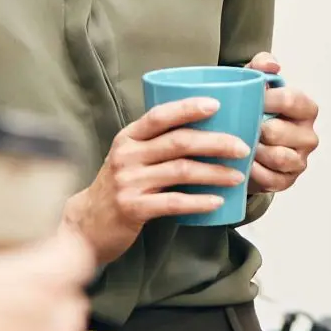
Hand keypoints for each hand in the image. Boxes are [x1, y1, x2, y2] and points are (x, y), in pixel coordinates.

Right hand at [63, 98, 250, 266]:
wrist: (87, 225)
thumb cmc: (119, 187)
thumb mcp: (130, 158)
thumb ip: (157, 144)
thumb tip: (207, 131)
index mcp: (128, 138)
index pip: (160, 116)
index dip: (188, 108)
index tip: (216, 105)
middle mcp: (127, 156)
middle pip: (178, 142)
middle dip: (216, 143)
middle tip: (243, 148)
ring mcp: (128, 182)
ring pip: (181, 171)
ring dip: (214, 172)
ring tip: (238, 176)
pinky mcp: (133, 208)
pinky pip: (173, 202)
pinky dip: (199, 201)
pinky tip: (218, 201)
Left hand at [247, 53, 319, 195]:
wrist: (246, 144)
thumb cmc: (254, 110)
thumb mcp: (256, 84)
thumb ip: (262, 65)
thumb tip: (271, 64)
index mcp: (306, 109)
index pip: (290, 100)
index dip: (264, 100)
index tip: (244, 100)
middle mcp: (309, 135)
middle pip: (279, 131)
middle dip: (255, 129)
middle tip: (236, 126)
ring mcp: (300, 160)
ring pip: (277, 157)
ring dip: (254, 151)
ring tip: (238, 145)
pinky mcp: (288, 181)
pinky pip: (270, 179)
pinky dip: (254, 171)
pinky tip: (241, 164)